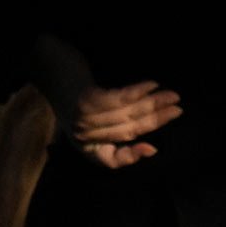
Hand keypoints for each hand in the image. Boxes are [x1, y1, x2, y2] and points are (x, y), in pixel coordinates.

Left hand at [29, 33, 181, 168]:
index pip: (111, 161)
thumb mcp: (92, 120)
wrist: (46, 65)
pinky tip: (152, 85)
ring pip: (127, 114)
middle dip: (157, 120)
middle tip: (178, 110)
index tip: (153, 148)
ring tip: (173, 96)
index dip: (132, 157)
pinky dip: (138, 91)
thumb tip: (150, 147)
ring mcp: (83, 118)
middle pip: (128, 131)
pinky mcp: (84, 99)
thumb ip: (115, 134)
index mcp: (84, 147)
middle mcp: (83, 136)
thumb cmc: (73, 94)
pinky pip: (118, 98)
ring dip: (154, 104)